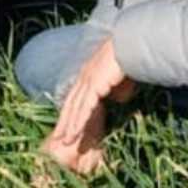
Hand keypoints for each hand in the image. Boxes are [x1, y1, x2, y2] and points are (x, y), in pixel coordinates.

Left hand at [43, 36, 130, 173]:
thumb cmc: (128, 58)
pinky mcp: (93, 86)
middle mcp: (84, 77)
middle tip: (58, 137)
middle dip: (64, 121)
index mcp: (88, 73)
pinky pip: (84, 108)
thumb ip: (116, 89)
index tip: (65, 122)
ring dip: (69, 126)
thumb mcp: (120, 77)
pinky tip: (74, 133)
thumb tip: (118, 99)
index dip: (70, 110)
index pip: (75, 95)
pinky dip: (78, 122)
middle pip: (70, 103)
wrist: (130, 46)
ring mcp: (87, 81)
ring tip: (64, 141)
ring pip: (75, 108)